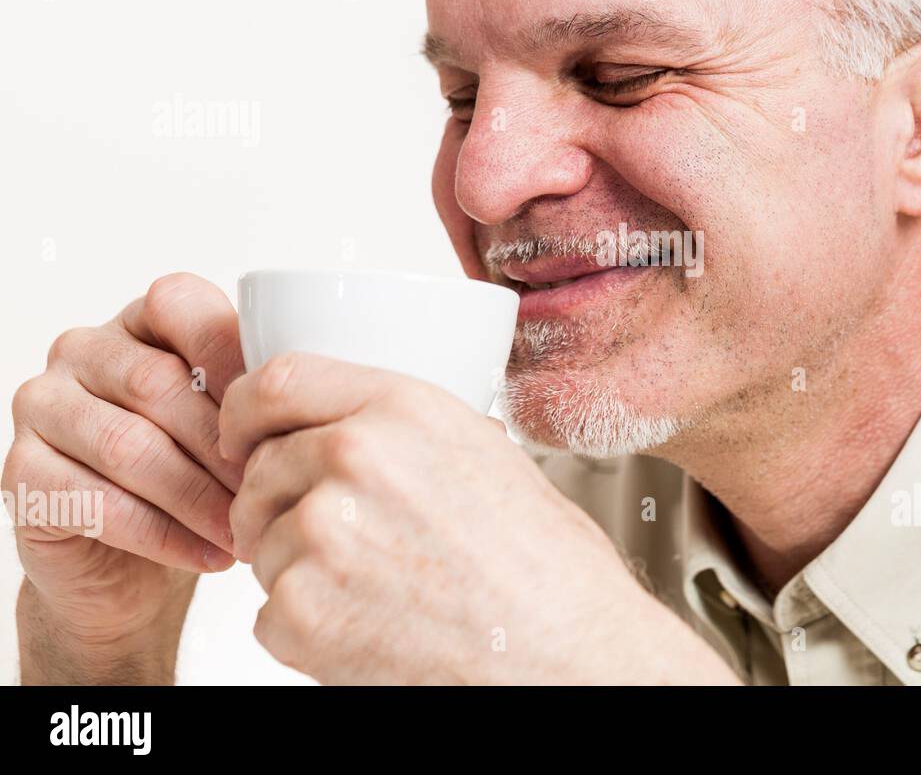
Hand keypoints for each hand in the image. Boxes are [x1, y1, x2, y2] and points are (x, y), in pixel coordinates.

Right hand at [5, 273, 243, 681]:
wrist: (138, 564)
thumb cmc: (201, 474)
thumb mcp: (238, 423)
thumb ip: (261, 390)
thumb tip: (316, 393)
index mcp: (141, 320)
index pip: (178, 303)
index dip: (232, 354)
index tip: (280, 409)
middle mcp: (82, 351)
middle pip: (158, 384)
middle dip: (225, 445)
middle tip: (275, 487)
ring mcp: (43, 407)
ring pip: (129, 447)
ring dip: (200, 497)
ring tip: (250, 532)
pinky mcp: (22, 474)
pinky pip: (97, 502)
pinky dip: (165, 535)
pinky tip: (212, 555)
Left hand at [220, 352, 739, 683]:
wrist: (567, 650)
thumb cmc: (545, 564)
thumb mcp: (485, 452)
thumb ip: (405, 427)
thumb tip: (351, 424)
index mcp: (402, 408)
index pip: (276, 380)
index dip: (245, 411)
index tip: (242, 434)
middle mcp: (355, 458)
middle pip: (261, 468)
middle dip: (281, 504)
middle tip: (338, 539)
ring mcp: (323, 535)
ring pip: (260, 540)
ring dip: (296, 566)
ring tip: (374, 587)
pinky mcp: (302, 610)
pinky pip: (267, 609)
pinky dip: (305, 626)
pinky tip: (371, 624)